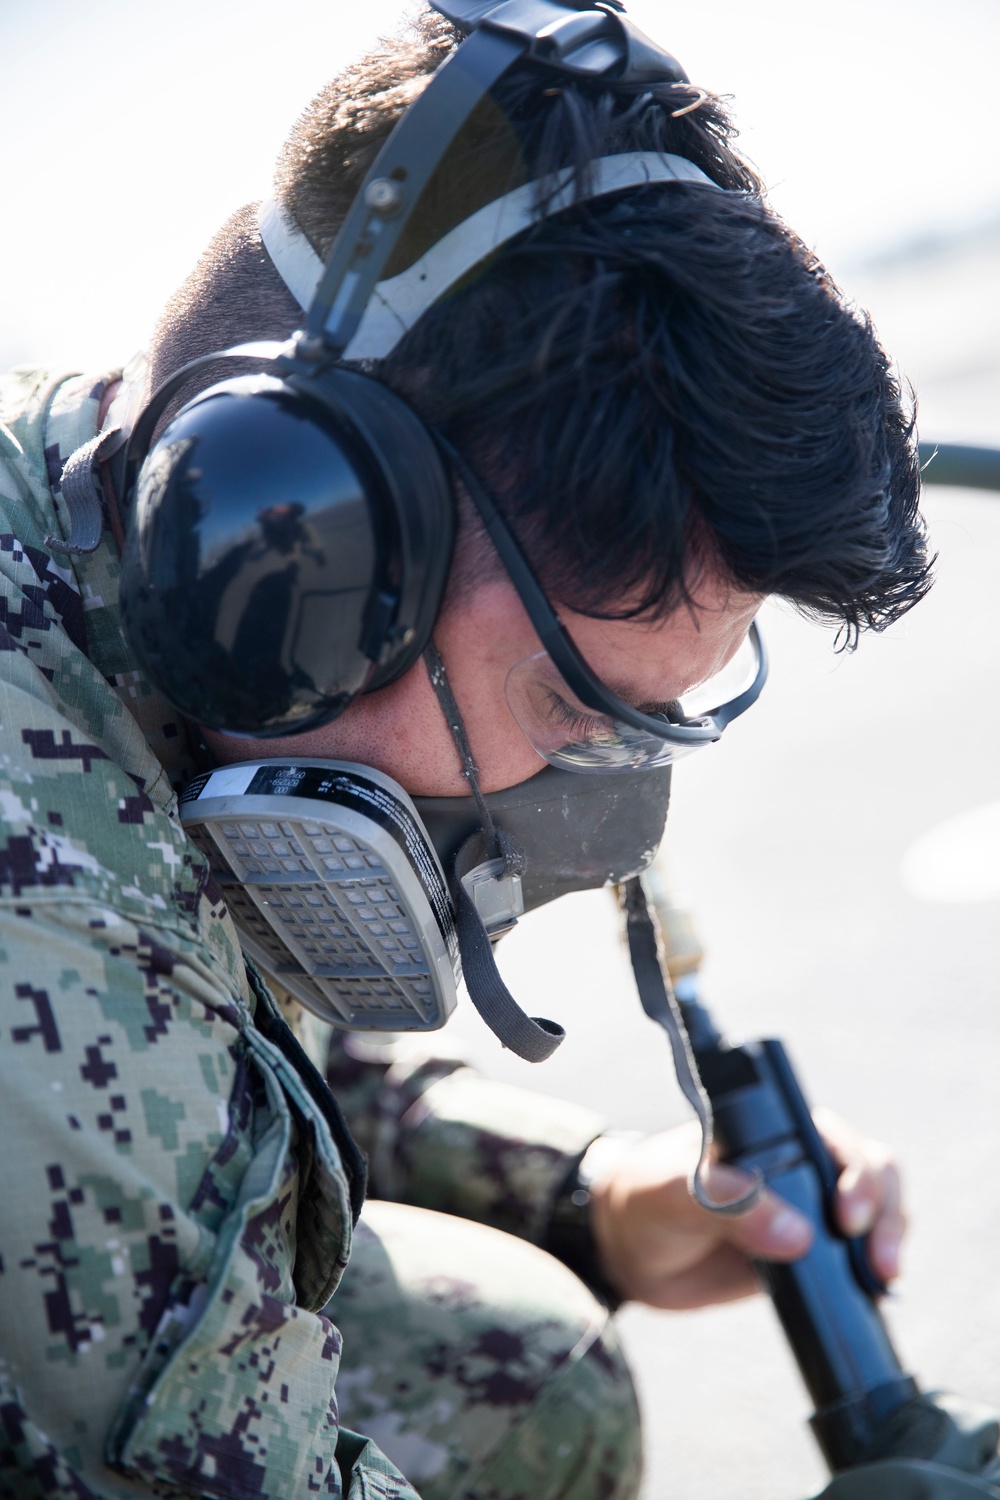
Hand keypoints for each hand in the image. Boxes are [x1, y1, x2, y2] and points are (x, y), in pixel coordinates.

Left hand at [588, 1109, 904, 1309]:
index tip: (845, 1213)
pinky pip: (856, 1256)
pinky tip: (877, 1291)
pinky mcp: (808, 1254)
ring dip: (890, 1238)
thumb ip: (726, 1204)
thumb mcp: (672, 1191)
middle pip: (870, 1170)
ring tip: (883, 1276)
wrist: (629, 1251)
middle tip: (876, 1253)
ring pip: (876, 1211)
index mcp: (770, 1130)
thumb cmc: (645, 1197)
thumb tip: (797, 1238)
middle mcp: (798, 1163)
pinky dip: (875, 1269)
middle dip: (884, 1207)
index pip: (832, 1136)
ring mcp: (807, 1208)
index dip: (854, 1169)